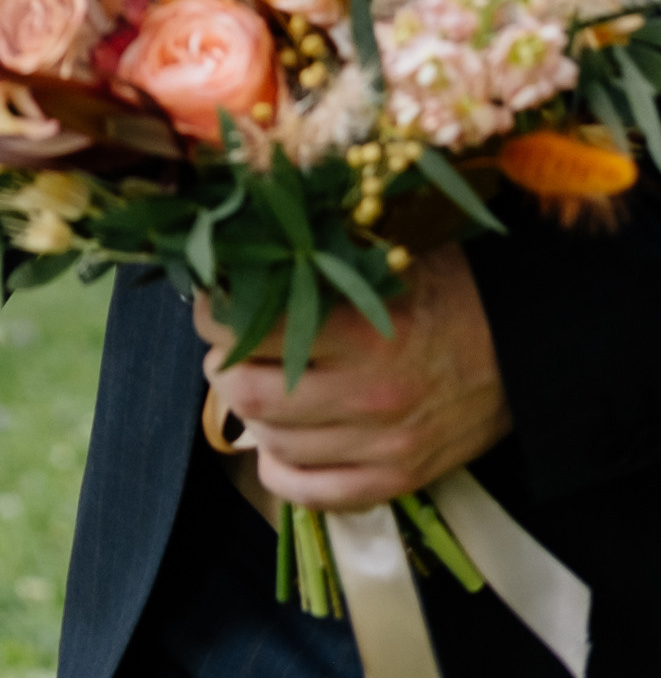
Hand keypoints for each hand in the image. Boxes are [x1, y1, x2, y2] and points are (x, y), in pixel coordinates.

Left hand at [196, 241, 511, 507]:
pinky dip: (278, 471)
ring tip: (250, 382)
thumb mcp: (387, 254)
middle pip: (252, 394)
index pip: (255, 330)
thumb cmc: (449, 290)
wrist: (525, 351)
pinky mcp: (397, 481)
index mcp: (366, 332)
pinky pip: (312, 494)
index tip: (211, 298)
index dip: (216, 313)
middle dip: (222, 364)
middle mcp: (372, 397)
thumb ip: (320, 256)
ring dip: (248, 413)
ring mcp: (385, 447)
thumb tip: (243, 242)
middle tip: (225, 343)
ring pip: (274, 444)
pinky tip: (273, 444)